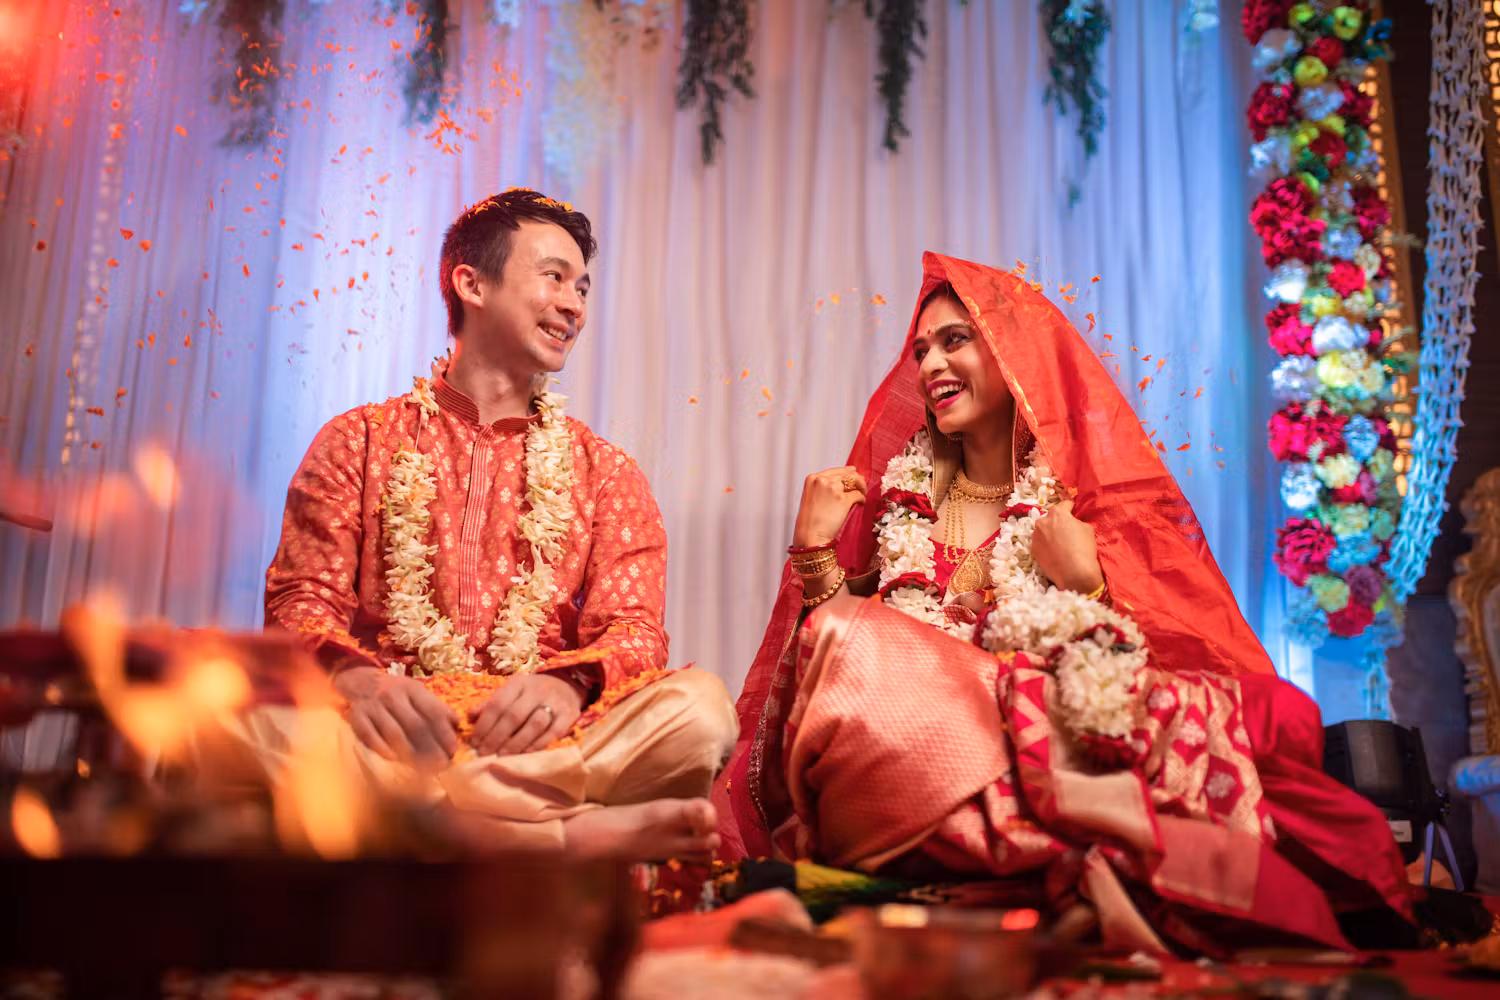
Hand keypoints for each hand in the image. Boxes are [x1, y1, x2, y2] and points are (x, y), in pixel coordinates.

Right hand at [333, 666, 458, 771]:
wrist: (362, 683)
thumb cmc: (397, 693)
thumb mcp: (418, 693)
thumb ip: (436, 707)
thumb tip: (458, 724)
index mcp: (412, 689)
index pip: (432, 712)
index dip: (444, 732)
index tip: (453, 750)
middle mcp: (393, 695)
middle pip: (415, 725)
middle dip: (431, 748)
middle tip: (441, 765)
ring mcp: (373, 706)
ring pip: (394, 733)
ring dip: (410, 753)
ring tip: (423, 768)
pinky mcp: (356, 717)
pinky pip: (370, 737)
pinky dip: (383, 750)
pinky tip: (395, 760)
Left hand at [470, 673, 584, 756]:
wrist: (568, 686)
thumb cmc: (533, 693)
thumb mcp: (512, 691)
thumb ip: (492, 703)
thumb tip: (469, 716)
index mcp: (519, 683)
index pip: (498, 704)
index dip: (484, 725)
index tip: (474, 742)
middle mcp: (537, 691)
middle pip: (514, 715)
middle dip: (496, 737)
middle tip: (484, 753)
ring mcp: (555, 702)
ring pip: (534, 725)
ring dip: (516, 743)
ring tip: (502, 755)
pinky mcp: (568, 715)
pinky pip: (553, 733)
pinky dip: (537, 745)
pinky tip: (525, 754)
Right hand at [791, 466, 867, 548]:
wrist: (810, 535)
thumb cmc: (810, 520)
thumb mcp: (811, 496)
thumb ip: (823, 487)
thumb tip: (843, 482)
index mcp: (813, 478)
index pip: (835, 470)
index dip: (846, 474)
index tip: (853, 476)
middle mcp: (823, 480)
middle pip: (847, 473)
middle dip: (856, 479)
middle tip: (862, 486)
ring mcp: (833, 488)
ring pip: (855, 480)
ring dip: (861, 487)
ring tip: (862, 494)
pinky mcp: (843, 499)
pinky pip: (859, 494)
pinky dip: (862, 499)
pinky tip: (861, 504)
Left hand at [1030, 500, 1104, 594]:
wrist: (1074, 573)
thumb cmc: (1083, 548)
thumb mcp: (1087, 528)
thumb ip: (1077, 521)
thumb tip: (1072, 522)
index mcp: (1056, 513)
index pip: (1064, 505)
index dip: (1071, 508)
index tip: (1074, 511)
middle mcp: (1042, 522)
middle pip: (1051, 518)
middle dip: (1058, 522)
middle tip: (1068, 531)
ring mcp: (1035, 536)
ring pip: (1044, 530)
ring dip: (1051, 533)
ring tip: (1060, 543)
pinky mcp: (1033, 550)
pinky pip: (1041, 542)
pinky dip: (1046, 544)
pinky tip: (1055, 552)